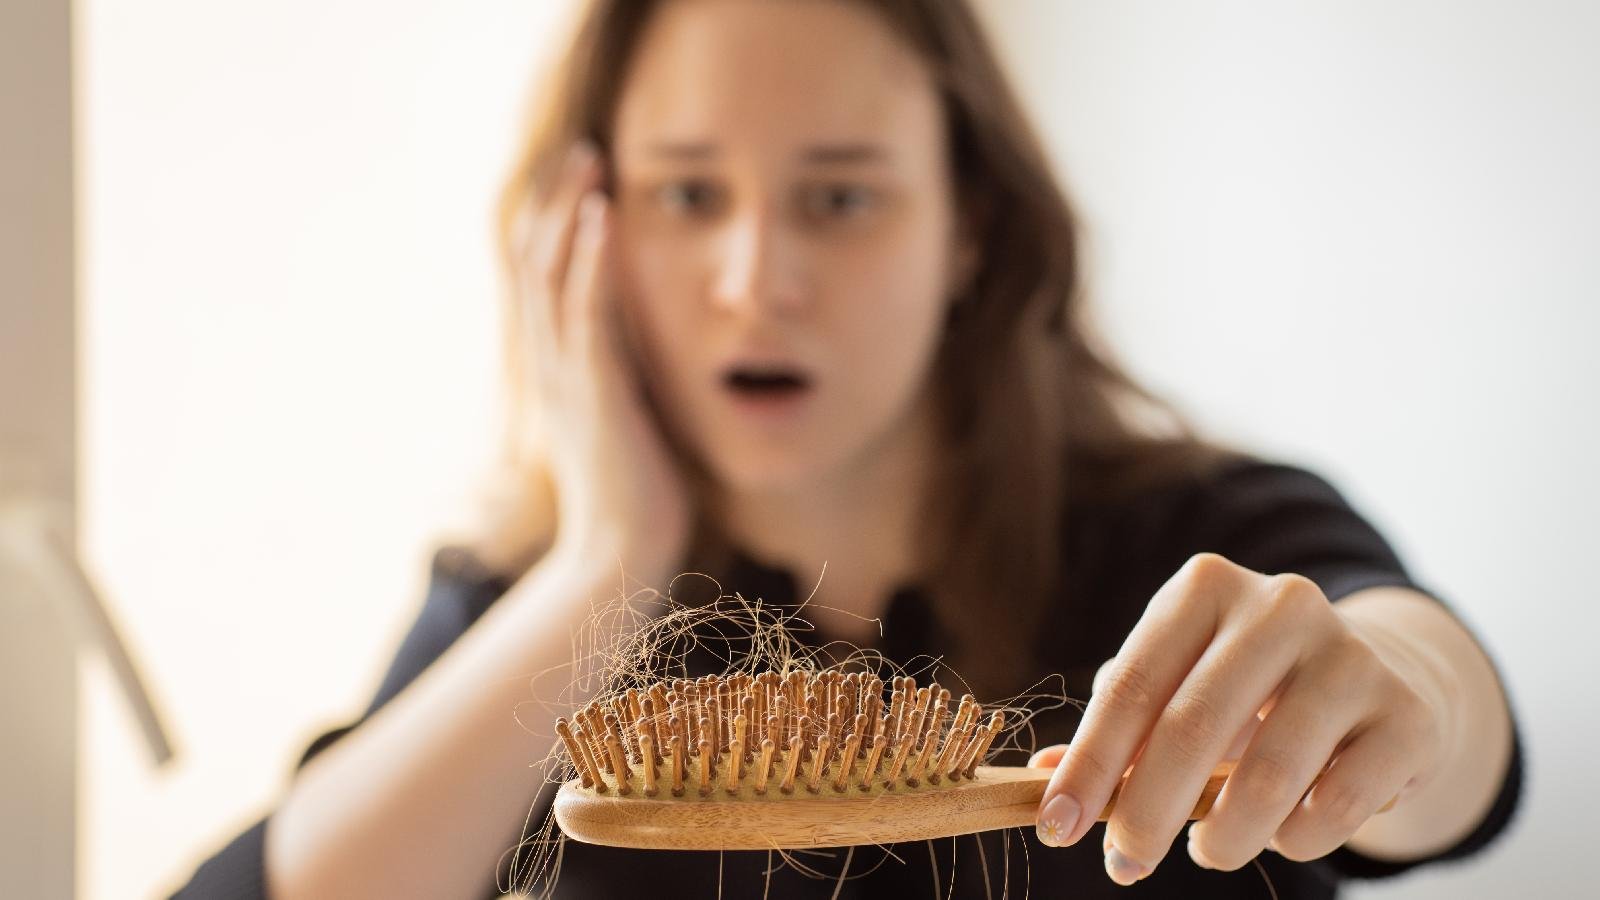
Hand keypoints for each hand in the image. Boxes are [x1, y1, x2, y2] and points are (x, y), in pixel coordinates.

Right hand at [508, 140, 693, 588]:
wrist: (619, 559)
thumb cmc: (631, 499)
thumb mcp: (623, 425)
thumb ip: (621, 383)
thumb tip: (639, 355)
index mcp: (556, 372)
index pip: (539, 282)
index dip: (551, 226)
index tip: (576, 182)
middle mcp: (551, 367)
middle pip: (532, 262)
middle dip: (554, 202)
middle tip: (581, 151)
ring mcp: (568, 378)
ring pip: (550, 275)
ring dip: (570, 212)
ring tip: (589, 162)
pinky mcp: (596, 392)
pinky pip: (587, 312)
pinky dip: (591, 260)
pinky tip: (603, 218)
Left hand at [1031, 553, 1449, 883]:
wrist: (1377, 677)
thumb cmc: (1244, 689)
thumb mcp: (1177, 688)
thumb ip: (1116, 731)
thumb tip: (1044, 783)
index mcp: (1205, 588)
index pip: (1132, 685)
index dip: (1090, 763)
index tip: (1056, 825)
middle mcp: (1280, 605)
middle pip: (1192, 727)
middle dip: (1145, 812)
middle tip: (1122, 864)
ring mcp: (1351, 656)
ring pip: (1268, 775)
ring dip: (1222, 837)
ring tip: (1206, 850)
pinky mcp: (1406, 715)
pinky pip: (1336, 805)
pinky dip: (1294, 839)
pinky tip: (1279, 833)